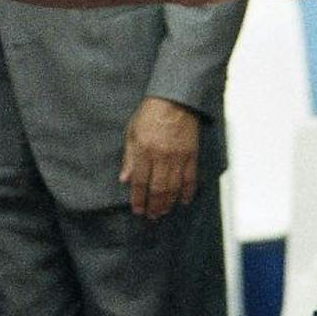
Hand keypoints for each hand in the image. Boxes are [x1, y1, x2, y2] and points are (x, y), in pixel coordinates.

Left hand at [119, 97, 198, 218]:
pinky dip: (187, 192)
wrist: (175, 99)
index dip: (138, 198)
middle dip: (154, 205)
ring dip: (168, 203)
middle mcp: (161, 156)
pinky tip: (183, 201)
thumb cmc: (150, 113)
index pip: (140, 181)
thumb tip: (124, 179)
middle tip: (151, 216)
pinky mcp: (191, 155)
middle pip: (158, 189)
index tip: (137, 209)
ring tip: (163, 212)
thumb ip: (129, 157)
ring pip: (174, 187)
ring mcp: (178, 157)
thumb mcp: (132, 132)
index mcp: (144, 150)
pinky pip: (190, 179)